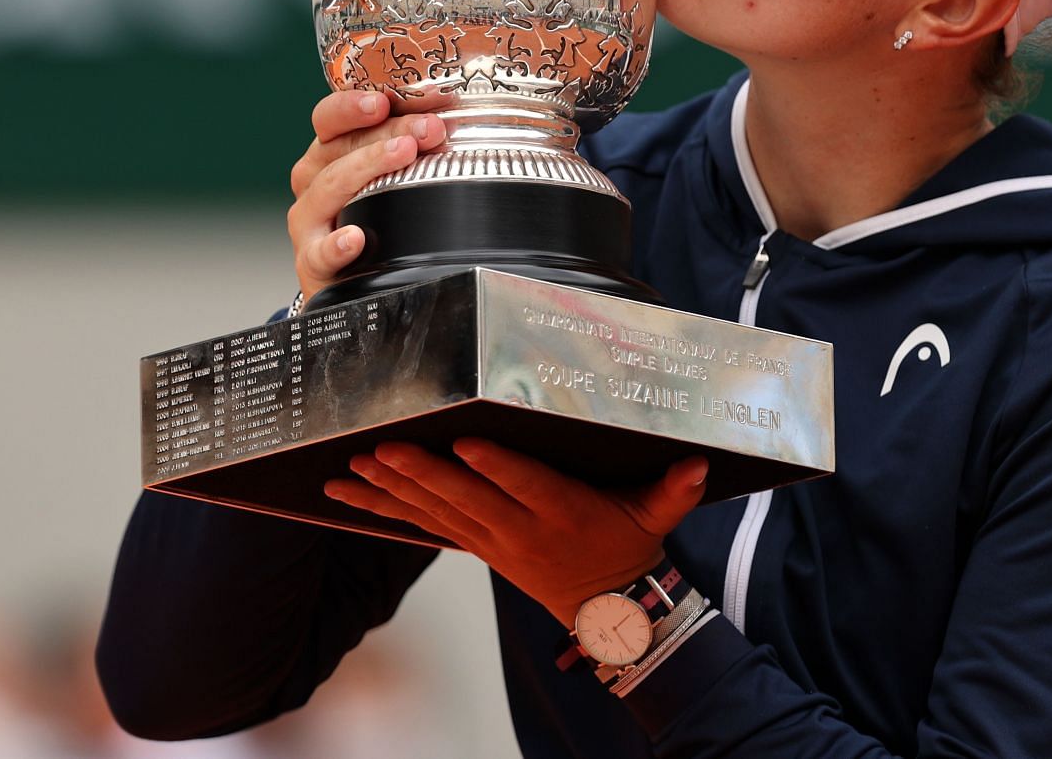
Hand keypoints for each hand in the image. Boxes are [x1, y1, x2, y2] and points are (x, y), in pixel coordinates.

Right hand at [287, 91, 447, 297]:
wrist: (345, 279)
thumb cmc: (369, 217)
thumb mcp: (382, 176)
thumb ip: (405, 146)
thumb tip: (446, 120)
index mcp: (327, 153)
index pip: (330, 118)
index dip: (353, 106)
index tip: (383, 101)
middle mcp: (313, 181)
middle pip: (340, 147)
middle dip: (387, 133)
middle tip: (427, 128)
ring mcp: (309, 222)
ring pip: (330, 187)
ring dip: (368, 168)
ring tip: (404, 155)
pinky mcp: (312, 262)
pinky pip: (320, 253)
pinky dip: (336, 244)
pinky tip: (355, 238)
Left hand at [323, 439, 708, 627]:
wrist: (606, 607)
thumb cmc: (628, 546)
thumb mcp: (656, 518)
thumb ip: (675, 489)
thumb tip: (699, 463)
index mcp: (562, 513)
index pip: (526, 486)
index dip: (497, 467)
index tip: (467, 443)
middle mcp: (521, 529)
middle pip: (466, 500)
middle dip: (422, 474)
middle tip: (383, 449)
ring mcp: (492, 541)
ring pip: (436, 513)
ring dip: (392, 490)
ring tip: (353, 467)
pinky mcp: (475, 546)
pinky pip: (424, 526)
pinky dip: (386, 508)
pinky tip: (352, 491)